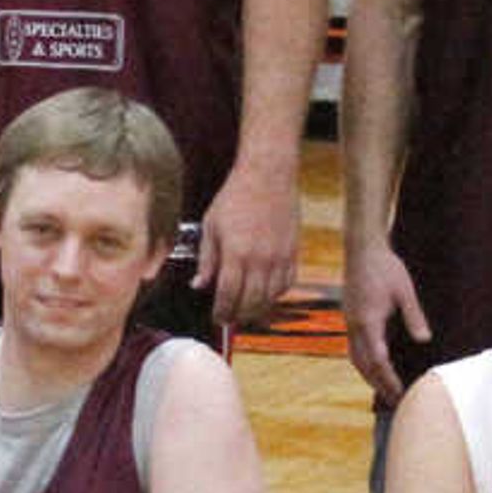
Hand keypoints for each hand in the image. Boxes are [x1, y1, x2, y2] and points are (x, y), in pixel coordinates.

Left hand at [194, 156, 300, 330]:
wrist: (268, 174)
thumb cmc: (236, 196)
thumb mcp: (211, 226)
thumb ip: (206, 259)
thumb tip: (198, 285)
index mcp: (236, 253)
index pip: (228, 295)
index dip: (221, 312)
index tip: (216, 317)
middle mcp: (260, 259)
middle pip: (251, 302)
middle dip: (239, 315)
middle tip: (230, 318)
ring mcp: (279, 257)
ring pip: (271, 297)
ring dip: (258, 308)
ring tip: (247, 309)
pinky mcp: (293, 251)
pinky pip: (288, 283)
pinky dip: (276, 294)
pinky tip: (265, 293)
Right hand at [342, 243, 429, 401]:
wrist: (362, 248)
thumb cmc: (386, 266)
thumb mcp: (405, 291)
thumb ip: (414, 316)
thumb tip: (425, 340)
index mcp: (368, 321)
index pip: (378, 360)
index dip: (389, 379)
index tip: (401, 393)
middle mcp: (354, 325)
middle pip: (364, 364)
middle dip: (378, 384)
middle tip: (394, 401)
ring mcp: (349, 322)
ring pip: (355, 358)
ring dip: (369, 376)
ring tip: (383, 389)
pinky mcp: (349, 317)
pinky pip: (353, 347)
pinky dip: (363, 362)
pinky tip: (374, 365)